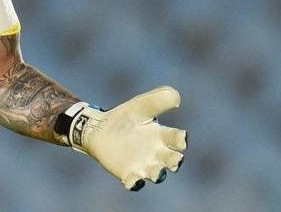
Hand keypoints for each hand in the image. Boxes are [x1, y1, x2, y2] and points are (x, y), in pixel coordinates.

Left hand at [67, 86, 186, 190]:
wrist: (99, 129)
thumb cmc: (124, 118)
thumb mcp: (140, 106)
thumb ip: (158, 100)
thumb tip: (176, 96)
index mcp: (162, 136)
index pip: (177, 139)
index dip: (181, 139)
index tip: (181, 138)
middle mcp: (158, 153)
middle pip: (172, 160)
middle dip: (175, 161)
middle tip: (174, 160)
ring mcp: (144, 165)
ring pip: (156, 174)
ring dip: (158, 174)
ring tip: (155, 173)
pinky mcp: (128, 173)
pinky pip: (134, 182)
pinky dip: (135, 183)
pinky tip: (132, 181)